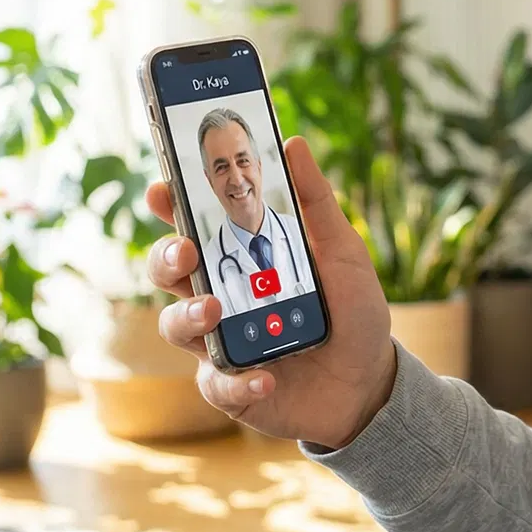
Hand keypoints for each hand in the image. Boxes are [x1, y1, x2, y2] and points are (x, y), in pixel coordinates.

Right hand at [146, 136, 394, 447]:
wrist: (369, 381)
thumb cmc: (351, 310)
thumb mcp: (343, 252)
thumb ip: (317, 203)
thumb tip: (294, 144)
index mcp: (240, 258)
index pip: (192, 226)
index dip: (170, 206)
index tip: (162, 188)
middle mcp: (220, 296)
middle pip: (169, 271)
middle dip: (166, 257)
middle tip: (187, 250)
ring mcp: (220, 341)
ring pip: (176, 325)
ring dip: (189, 316)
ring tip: (216, 310)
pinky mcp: (230, 387)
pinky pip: (218, 384)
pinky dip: (238, 382)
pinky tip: (265, 378)